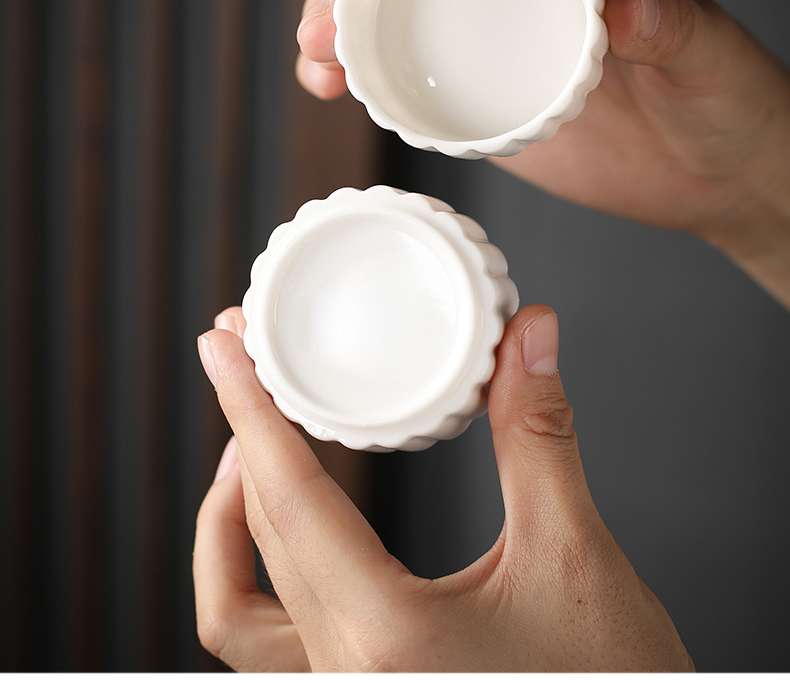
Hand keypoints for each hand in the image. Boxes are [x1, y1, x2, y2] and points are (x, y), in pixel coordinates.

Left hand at [193, 306, 693, 671]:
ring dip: (231, 518)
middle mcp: (345, 674)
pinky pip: (265, 644)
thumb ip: (539, 439)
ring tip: (247, 450)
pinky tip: (281, 536)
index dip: (250, 408)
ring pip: (237, 603)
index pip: (290, 498)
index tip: (224, 348)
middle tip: (250, 366)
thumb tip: (528, 342)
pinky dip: (250, 578)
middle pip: (265, 532)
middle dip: (247, 436)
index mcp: (389, 634)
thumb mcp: (575, 558)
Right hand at [296, 0, 789, 306]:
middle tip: (321, 31)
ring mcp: (504, 71)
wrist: (717, 178)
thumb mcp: (707, 58)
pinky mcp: (494, 123)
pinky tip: (349, 102)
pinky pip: (428, 108)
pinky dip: (381, 102)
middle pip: (424, 3)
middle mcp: (527, 19)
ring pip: (411, 48)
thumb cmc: (727, 105)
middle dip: (359, 9)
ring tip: (317, 68)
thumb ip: (669, 24)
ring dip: (353, 52)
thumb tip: (615, 3)